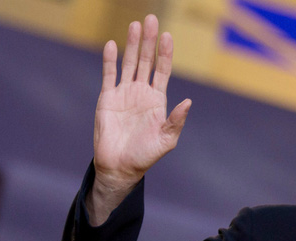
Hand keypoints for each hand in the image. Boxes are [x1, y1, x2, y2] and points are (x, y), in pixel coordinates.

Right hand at [87, 14, 190, 224]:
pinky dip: (110, 60)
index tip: (167, 36)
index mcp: (158, 100)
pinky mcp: (107, 98)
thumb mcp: (166, 140)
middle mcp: (142, 93)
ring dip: (131, 44)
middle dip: (149, 41)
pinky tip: (113, 44)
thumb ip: (176, 121)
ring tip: (135, 24)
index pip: (163, 71)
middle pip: (146, 61)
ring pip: (128, 63)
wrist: (119, 166)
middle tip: (151, 19)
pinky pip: (109, 75)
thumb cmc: (146, 156)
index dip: (165, 54)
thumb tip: (188, 102)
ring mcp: (124, 94)